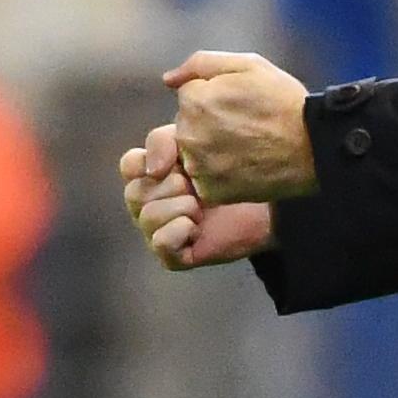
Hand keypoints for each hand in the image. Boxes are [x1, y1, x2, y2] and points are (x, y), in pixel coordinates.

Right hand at [120, 123, 272, 269]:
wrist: (268, 206)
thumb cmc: (232, 173)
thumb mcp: (196, 144)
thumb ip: (163, 141)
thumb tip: (153, 169)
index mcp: (150, 176)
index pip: (129, 165)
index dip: (151, 162)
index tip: (180, 163)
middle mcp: (147, 205)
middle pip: (136, 192)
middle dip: (174, 186)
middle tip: (199, 188)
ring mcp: (157, 232)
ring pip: (148, 216)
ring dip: (182, 207)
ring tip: (203, 208)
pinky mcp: (172, 256)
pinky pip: (161, 241)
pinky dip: (181, 230)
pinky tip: (198, 227)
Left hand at [164, 51, 316, 205]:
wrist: (312, 148)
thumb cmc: (284, 102)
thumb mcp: (249, 65)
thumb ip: (202, 63)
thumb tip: (169, 79)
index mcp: (194, 100)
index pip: (189, 95)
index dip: (214, 96)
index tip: (239, 104)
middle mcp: (189, 134)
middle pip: (187, 124)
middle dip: (208, 122)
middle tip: (244, 126)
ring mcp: (198, 166)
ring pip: (193, 152)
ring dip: (210, 149)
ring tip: (245, 146)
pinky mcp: (210, 191)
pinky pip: (203, 178)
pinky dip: (218, 173)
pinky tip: (243, 164)